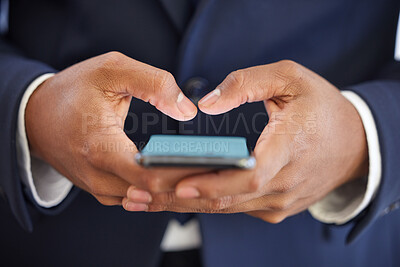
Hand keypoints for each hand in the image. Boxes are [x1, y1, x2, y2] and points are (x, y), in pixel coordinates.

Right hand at [26, 51, 205, 206]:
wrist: (36, 116)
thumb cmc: (73, 90)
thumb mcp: (111, 69)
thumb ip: (154, 83)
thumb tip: (188, 110)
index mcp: (99, 146)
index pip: (147, 175)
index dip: (183, 172)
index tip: (215, 166)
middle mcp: (97, 175)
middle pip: (153, 192)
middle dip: (189, 185)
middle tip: (223, 174)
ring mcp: (98, 187)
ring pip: (146, 201)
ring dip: (177, 192)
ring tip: (209, 179)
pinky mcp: (101, 190)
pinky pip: (136, 199)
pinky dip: (160, 193)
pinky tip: (182, 182)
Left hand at [124, 60, 367, 222]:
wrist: (355, 143)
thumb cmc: (321, 107)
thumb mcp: (290, 78)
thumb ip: (246, 84)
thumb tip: (207, 105)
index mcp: (292, 146)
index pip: (251, 175)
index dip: (215, 183)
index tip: (180, 184)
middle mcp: (287, 182)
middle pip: (230, 198)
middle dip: (183, 197)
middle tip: (141, 194)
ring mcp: (283, 200)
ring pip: (230, 207)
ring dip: (189, 204)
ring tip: (149, 198)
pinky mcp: (277, 207)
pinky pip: (239, 208)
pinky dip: (209, 203)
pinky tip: (181, 196)